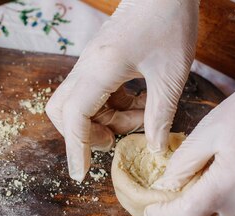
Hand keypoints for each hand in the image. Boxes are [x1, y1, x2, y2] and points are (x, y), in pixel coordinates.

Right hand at [46, 0, 199, 180]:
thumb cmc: (170, 22)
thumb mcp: (171, 75)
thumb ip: (160, 116)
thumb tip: (155, 149)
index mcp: (101, 69)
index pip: (75, 117)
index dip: (76, 149)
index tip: (81, 174)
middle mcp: (87, 66)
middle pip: (63, 111)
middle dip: (85, 134)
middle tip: (116, 141)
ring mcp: (90, 63)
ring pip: (77, 104)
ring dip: (104, 121)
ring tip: (141, 118)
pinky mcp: (99, 61)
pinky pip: (93, 93)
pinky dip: (111, 107)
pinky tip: (140, 105)